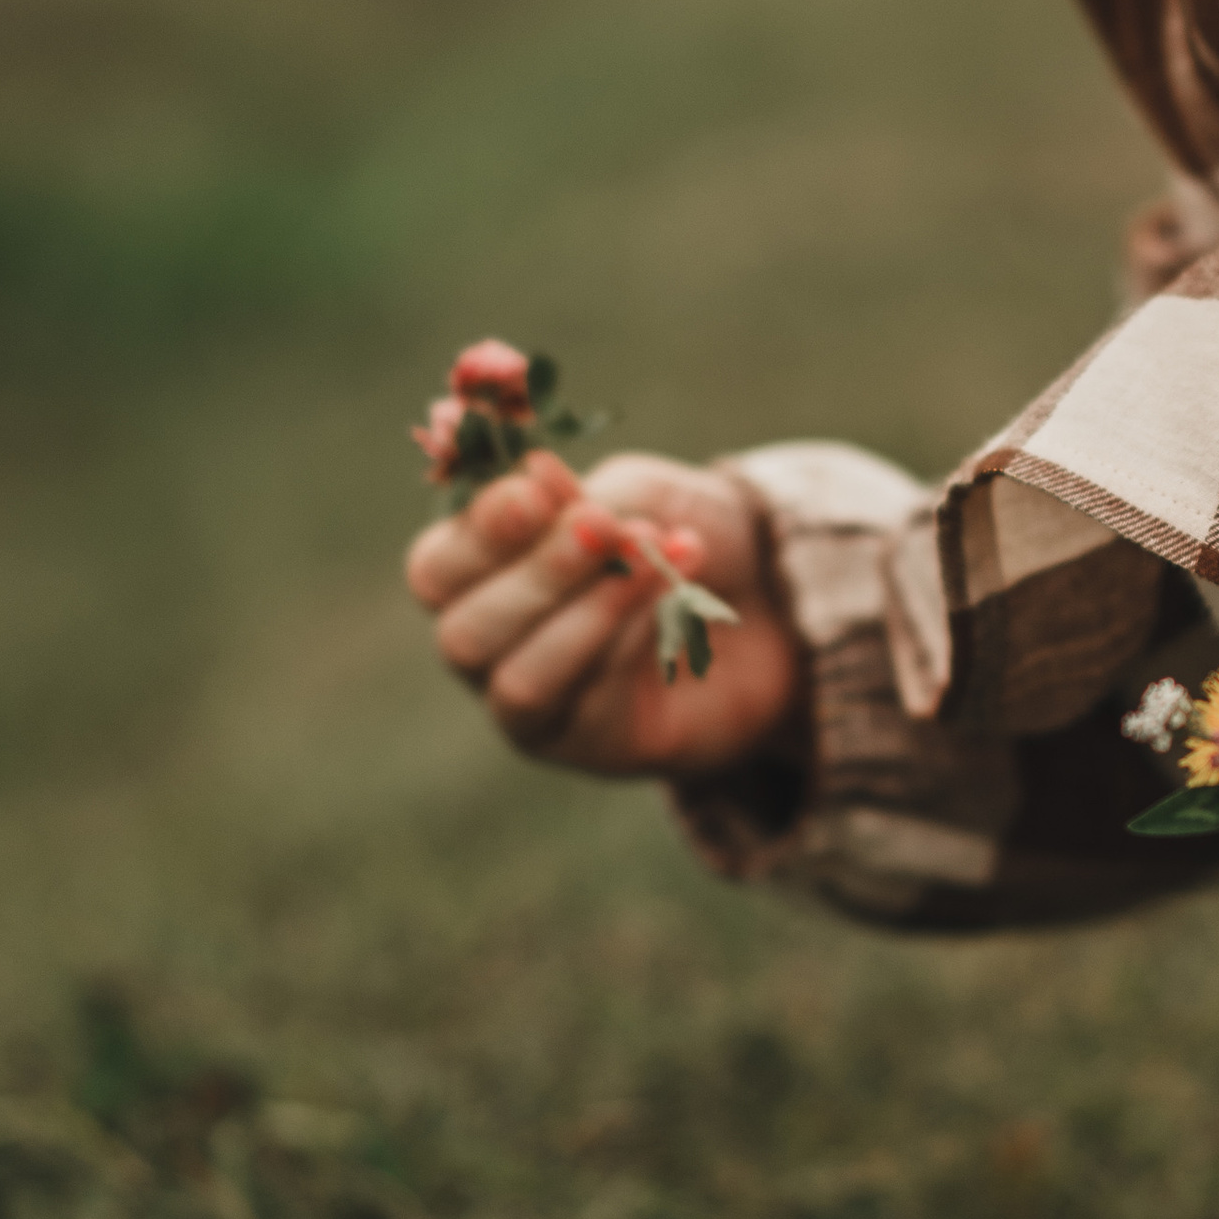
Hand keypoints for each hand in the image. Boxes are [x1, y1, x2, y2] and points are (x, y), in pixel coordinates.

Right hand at [404, 450, 802, 776]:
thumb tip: (527, 474)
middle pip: (464, 631)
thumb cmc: (684, 537)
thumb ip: (578, 495)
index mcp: (483, 574)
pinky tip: (681, 597)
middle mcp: (494, 645)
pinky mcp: (590, 743)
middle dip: (537, 574)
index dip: (479, 532)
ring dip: (590, 612)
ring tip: (655, 553)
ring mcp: (537, 703)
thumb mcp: (637, 495)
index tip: (536, 493)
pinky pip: (589, 704)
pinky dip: (632, 642)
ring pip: (521, 679)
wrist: (779, 600)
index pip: (440, 566)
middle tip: (602, 527)